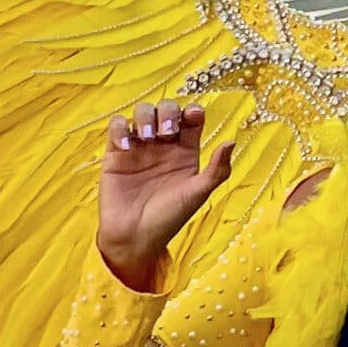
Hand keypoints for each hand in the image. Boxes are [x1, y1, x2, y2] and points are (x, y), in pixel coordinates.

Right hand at [98, 98, 232, 292]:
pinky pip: (117, 126)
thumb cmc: (168, 219)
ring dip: (145, 116)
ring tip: (147, 136)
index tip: (193, 116)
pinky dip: (120, 128)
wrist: (134, 238)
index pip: (191, 119)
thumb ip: (216, 170)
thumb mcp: (197, 195)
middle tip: (167, 132)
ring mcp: (139, 147)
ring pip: (142, 112)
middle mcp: (163, 146)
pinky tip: (126, 147)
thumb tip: (231, 141)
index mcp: (186, 152)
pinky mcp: (116, 152)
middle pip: (166, 109)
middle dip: (168, 112)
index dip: (193, 111)